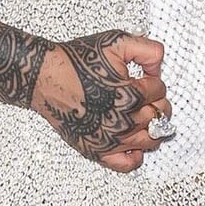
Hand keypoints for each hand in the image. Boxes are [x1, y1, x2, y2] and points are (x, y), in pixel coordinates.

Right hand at [30, 30, 171, 172]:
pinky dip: (136, 154)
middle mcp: (123, 121)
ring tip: (143, 114)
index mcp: (130, 95)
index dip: (155, 80)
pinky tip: (131, 139)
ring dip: (152, 126)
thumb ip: (146, 49)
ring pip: (150, 140)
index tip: (146, 77)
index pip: (160, 91)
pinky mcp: (97, 150)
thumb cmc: (76, 61)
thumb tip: (159, 64)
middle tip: (147, 94)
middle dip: (157, 102)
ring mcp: (111, 139)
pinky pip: (128, 164)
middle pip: (159, 116)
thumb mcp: (115, 41)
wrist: (44, 77)